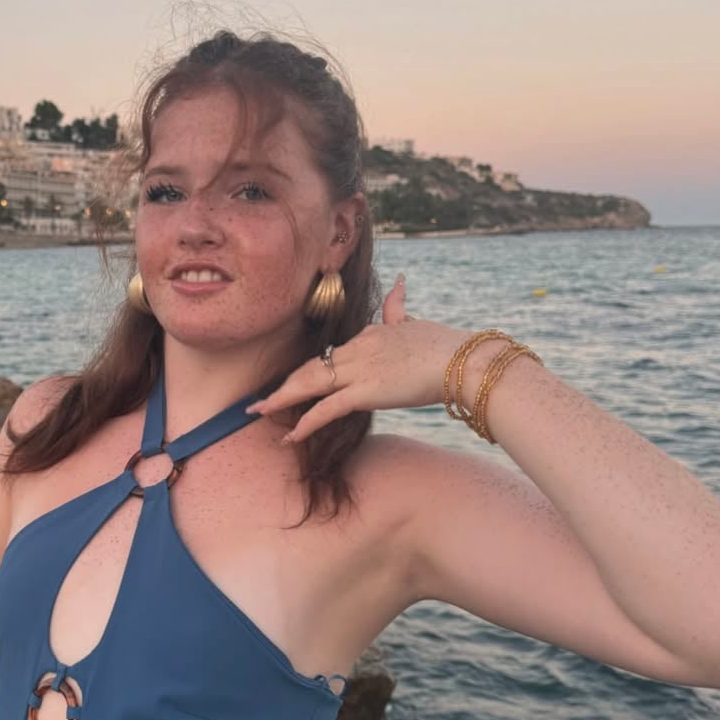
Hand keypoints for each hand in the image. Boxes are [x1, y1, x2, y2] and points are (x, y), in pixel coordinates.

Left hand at [245, 273, 471, 442]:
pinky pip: (326, 408)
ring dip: (281, 399)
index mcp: (367, 335)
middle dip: (283, 385)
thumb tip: (400, 283)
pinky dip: (305, 422)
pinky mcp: (366, 391)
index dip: (308, 373)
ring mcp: (359, 369)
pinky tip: (290, 435)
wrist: (461, 362)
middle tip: (258, 402)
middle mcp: (357, 349)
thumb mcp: (414, 323)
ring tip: (259, 413)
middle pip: (310, 368)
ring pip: (310, 384)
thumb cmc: (443, 346)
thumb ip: (399, 307)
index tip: (292, 385)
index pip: (330, 356)